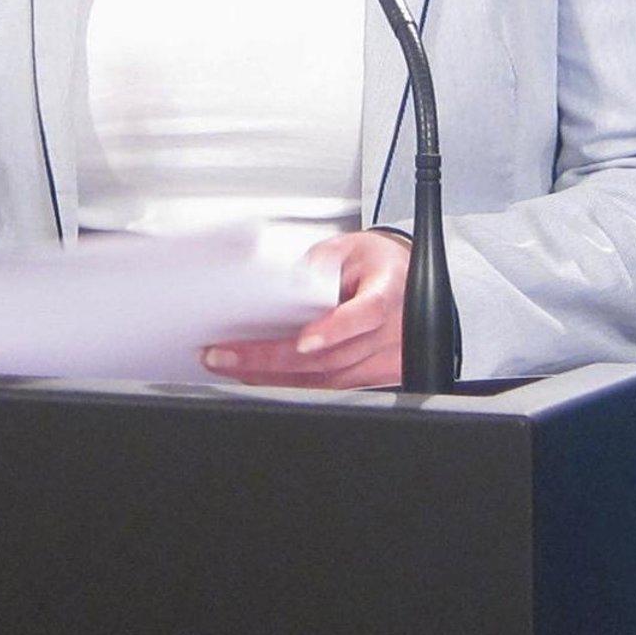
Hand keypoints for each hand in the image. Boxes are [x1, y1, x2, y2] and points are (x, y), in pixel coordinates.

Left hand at [200, 230, 409, 387]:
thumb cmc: (381, 264)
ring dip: (276, 377)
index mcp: (388, 292)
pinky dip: (295, 384)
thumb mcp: (353, 247)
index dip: (335, 331)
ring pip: (329, 380)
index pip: (366, 314)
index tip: (305, 341)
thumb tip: (293, 279)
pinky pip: (333, 387)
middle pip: (332, 357)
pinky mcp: (377, 376)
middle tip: (228, 354)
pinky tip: (263, 377)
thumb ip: (323, 260)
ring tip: (233, 366)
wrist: (407, 282)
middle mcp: (391, 332)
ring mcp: (385, 360)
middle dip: (274, 359)